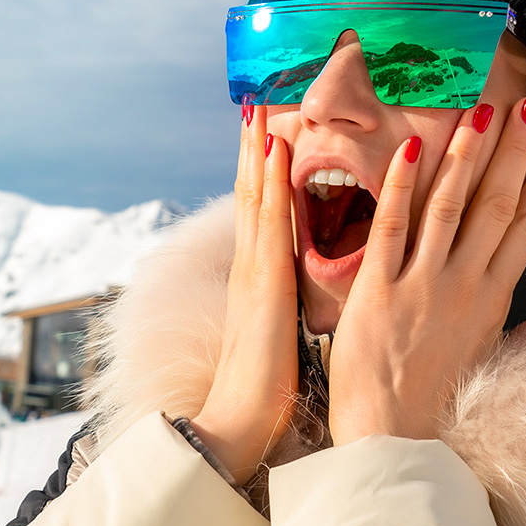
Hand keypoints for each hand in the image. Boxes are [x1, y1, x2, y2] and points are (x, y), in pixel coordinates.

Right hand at [191, 104, 297, 484]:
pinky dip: (269, 182)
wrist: (237, 419)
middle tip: (256, 107)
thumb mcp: (275, 334)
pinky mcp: (263, 282)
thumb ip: (279, 306)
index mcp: (256, 277)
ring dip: (256, 152)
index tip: (266, 139)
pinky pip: (269, 222)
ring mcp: (253, 270)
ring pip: (255, 197)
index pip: (259, 215)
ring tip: (260, 111)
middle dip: (252, 151)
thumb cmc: (261, 386)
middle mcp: (250, 265)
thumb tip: (287, 292)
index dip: (260, 176)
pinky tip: (275, 151)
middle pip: (251, 195)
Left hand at [328, 98, 525, 444]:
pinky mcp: (378, 291)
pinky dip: (402, 187)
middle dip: (514, 150)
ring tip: (482, 109)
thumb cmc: (436, 397)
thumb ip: (516, 325)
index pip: (525, 225)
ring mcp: (421, 285)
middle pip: (495, 204)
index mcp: (492, 298)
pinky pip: (392, 229)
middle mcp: (464, 285)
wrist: (391, 434)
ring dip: (467, 154)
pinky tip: (413, 148)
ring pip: (450, 206)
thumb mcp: (487, 357)